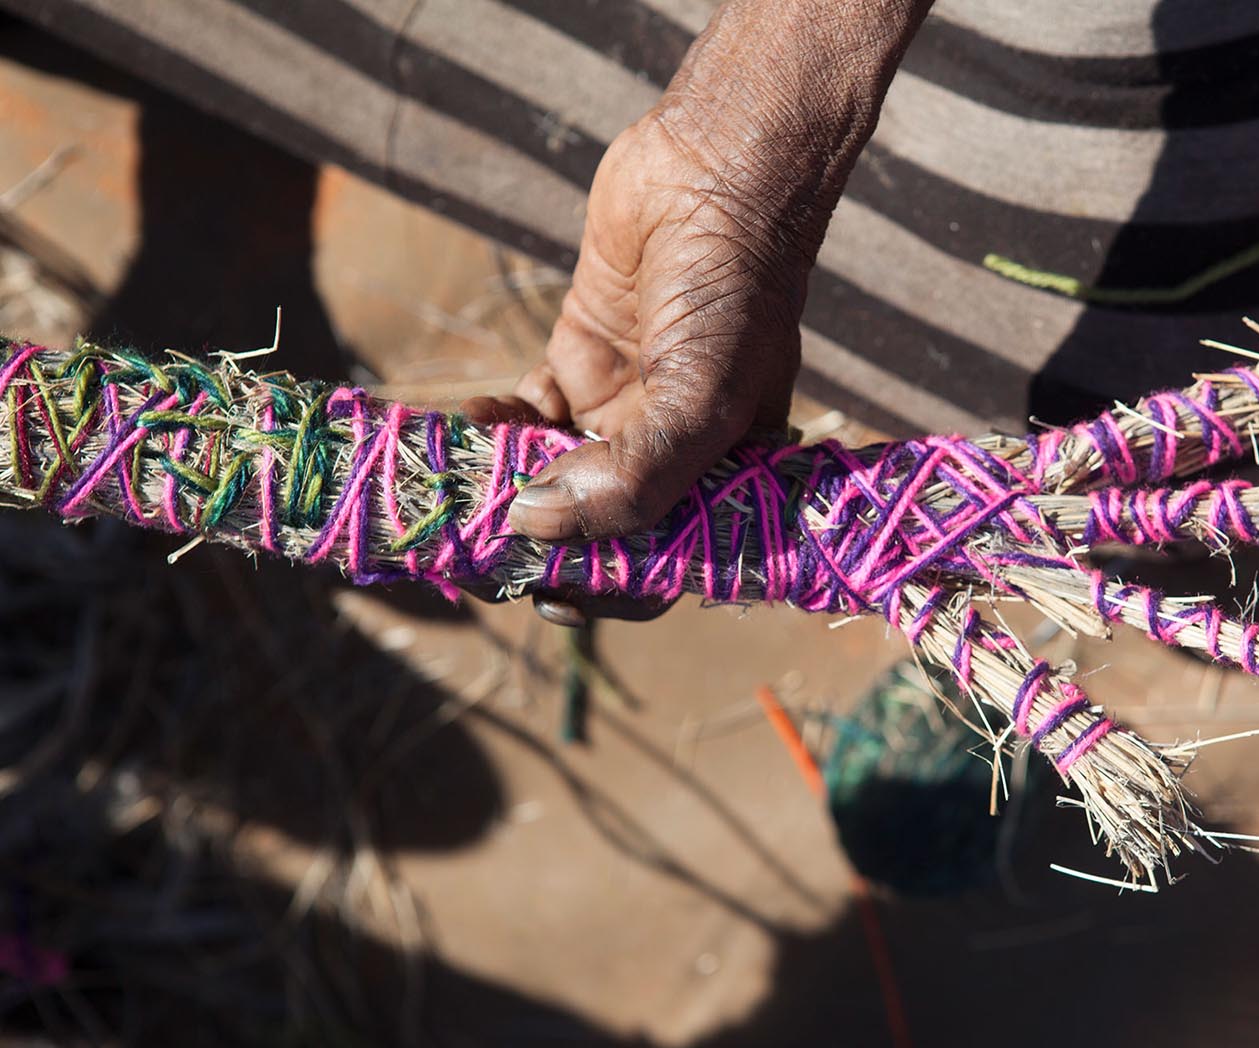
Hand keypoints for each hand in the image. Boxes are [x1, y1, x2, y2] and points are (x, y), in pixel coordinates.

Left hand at [467, 0, 930, 551]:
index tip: (543, 596)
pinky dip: (493, 424)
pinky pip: (526, 415)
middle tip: (474, 552)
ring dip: (501, 486)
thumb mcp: (701, 396)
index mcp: (722, 484)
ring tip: (455, 493)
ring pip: (550, 474)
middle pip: (594, 529)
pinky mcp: (578, 360)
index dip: (603, 590)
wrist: (717, 172)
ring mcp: (621, 410)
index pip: (658, 566)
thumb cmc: (735, 290)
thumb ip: (633, 476)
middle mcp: (670, 457)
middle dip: (535, 544)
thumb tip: (534, 523)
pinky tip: (466, 420)